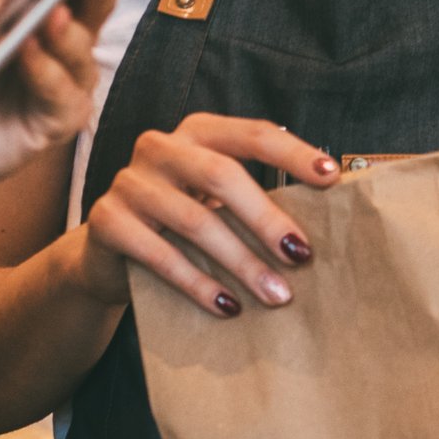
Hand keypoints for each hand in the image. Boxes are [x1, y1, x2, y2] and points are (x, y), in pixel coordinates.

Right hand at [80, 111, 335, 318]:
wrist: (108, 255)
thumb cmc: (179, 225)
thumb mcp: (214, 202)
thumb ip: (252, 200)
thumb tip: (314, 233)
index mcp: (196, 133)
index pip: (251, 134)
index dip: (293, 154)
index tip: (332, 179)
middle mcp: (159, 147)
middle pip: (222, 176)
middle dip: (267, 219)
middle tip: (303, 256)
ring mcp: (129, 182)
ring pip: (195, 220)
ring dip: (241, 262)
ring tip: (276, 295)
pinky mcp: (107, 221)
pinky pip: (159, 254)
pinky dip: (198, 283)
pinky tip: (228, 306)